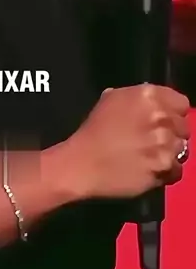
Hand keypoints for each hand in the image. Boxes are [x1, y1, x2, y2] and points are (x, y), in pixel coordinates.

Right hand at [68, 84, 190, 199]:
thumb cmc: (93, 131)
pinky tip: (151, 170)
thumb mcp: (110, 100)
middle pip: (184, 126)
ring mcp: (165, 143)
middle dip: (172, 133)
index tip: (162, 121)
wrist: (83, 163)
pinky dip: (166, 172)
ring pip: (183, 149)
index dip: (173, 112)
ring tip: (152, 157)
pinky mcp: (165, 167)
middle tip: (154, 140)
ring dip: (169, 152)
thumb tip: (146, 102)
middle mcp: (162, 117)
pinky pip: (177, 170)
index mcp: (148, 96)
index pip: (181, 103)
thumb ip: (134, 97)